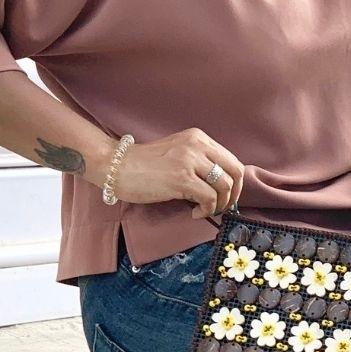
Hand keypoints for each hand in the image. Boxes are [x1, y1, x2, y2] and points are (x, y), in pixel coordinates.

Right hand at [111, 127, 243, 214]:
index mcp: (198, 138)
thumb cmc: (143, 165)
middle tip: (223, 208)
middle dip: (233, 195)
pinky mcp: (181, 179)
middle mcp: (197, 145)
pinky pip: (209, 199)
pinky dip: (206, 210)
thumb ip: (199, 162)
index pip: (231, 160)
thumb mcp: (177, 153)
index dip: (235, 183)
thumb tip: (222, 185)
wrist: (115, 166)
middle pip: (235, 172)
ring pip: (224, 187)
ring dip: (219, 205)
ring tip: (205, 211)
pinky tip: (194, 213)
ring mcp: (189, 161)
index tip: (228, 197)